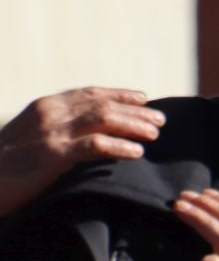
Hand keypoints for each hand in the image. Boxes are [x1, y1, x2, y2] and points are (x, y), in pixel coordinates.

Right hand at [0, 88, 163, 183]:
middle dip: (136, 110)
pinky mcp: (53, 155)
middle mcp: (50, 113)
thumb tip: (85, 131)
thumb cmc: (2, 166)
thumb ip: (54, 129)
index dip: (120, 94)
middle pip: (103, 104)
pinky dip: (120, 146)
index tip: (144, 99)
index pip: (90, 93)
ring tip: (155, 134)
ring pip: (105, 119)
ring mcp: (51, 133)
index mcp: (45, 106)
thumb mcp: (28, 138)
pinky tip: (137, 152)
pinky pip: (96, 146)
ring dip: (135, 124)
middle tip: (160, 119)